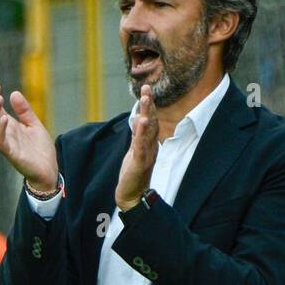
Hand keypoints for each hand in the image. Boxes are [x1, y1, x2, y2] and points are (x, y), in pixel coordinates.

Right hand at [0, 81, 57, 191]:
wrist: (49, 171)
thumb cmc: (40, 150)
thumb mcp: (34, 124)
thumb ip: (24, 110)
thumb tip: (13, 92)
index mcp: (9, 126)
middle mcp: (5, 134)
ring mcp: (7, 144)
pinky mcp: (11, 154)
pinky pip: (0, 141)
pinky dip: (0, 130)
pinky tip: (4, 118)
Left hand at [115, 84, 158, 209]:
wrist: (132, 196)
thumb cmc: (133, 174)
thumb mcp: (135, 150)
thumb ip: (138, 135)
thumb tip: (140, 117)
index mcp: (149, 144)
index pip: (151, 121)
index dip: (149, 105)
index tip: (146, 89)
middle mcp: (151, 147)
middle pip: (152, 122)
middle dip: (149, 105)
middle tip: (147, 88)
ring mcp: (146, 155)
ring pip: (148, 132)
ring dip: (147, 114)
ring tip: (145, 99)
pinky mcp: (139, 163)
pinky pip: (141, 146)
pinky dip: (142, 134)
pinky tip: (142, 122)